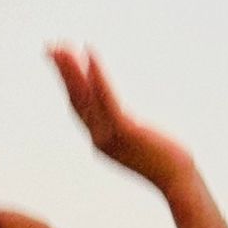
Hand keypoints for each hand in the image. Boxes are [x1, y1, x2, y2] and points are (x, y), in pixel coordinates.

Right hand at [49, 45, 191, 192]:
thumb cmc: (165, 161)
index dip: (67, 82)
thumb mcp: (139, 141)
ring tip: (63, 47)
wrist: (177, 181)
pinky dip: (97, 76)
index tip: (59, 60)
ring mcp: (109, 134)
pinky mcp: (125, 130)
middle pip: (76, 98)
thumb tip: (127, 116)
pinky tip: (90, 55)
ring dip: (71, 70)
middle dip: (62, 72)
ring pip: (86, 96)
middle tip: (49, 47)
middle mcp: (99, 137)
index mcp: (100, 138)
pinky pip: (107, 98)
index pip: (78, 105)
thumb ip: (127, 128)